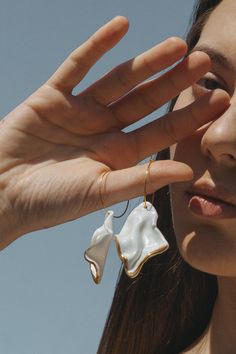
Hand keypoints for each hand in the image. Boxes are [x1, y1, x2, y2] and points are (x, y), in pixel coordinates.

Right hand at [0, 16, 228, 248]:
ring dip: (146, 62)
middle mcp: (103, 129)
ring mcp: (79, 110)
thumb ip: (140, 180)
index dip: (189, 116)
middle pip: (145, 100)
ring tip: (177, 46)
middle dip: (174, 82)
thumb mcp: (99, 192)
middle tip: (204, 63)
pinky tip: (121, 27)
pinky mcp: (52, 96)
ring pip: (118, 80)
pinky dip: (97, 46)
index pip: (161, 130)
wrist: (3, 193)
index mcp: (118, 154)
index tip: (219, 100)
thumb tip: (185, 173)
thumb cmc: (51, 201)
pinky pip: (77, 66)